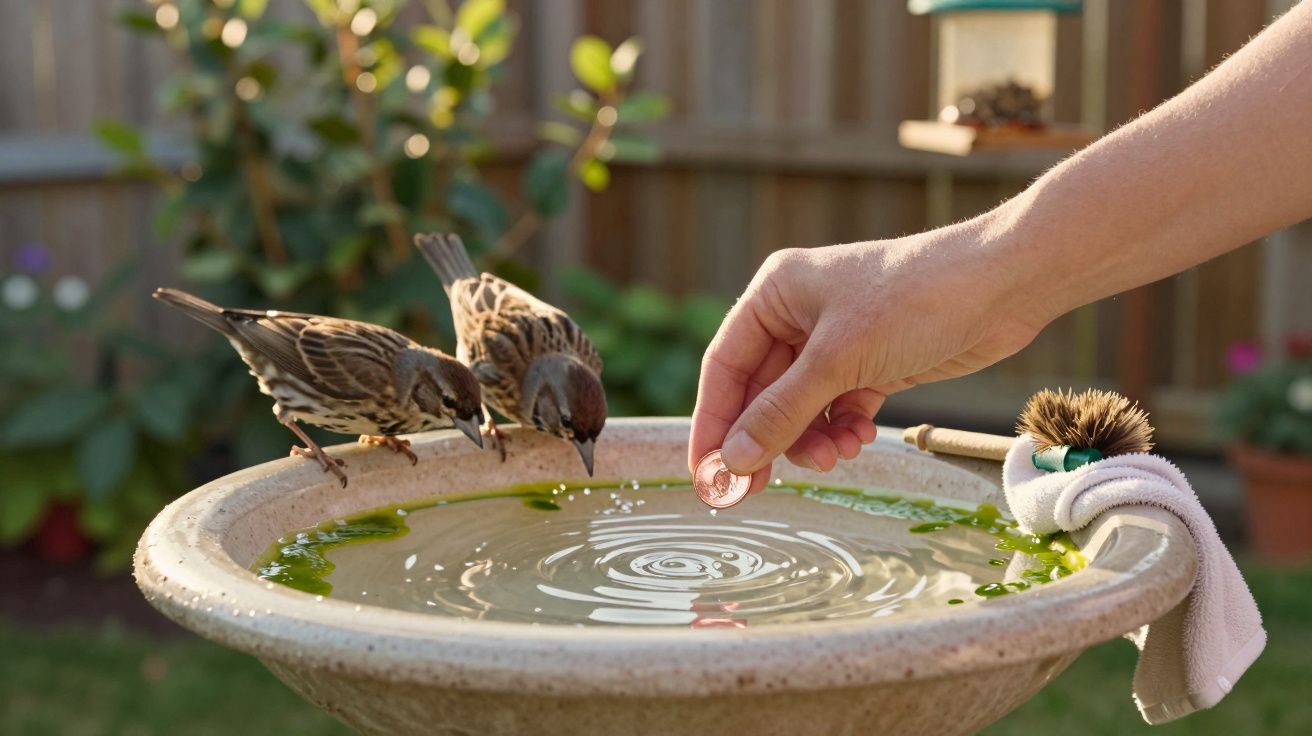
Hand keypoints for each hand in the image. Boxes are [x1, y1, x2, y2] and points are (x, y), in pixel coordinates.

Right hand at [688, 218, 1047, 492]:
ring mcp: (836, 341)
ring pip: (800, 407)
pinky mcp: (871, 363)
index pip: (725, 366)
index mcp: (775, 294)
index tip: (708, 474)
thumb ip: (781, 412)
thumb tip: (732, 460)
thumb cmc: (915, 298)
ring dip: (810, 438)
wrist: (1004, 285)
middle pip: (762, 392)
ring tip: (835, 456)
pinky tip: (859, 438)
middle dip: (768, 438)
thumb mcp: (839, 359)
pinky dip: (841, 429)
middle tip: (757, 489)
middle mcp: (799, 315)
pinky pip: (836, 408)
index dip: (714, 422)